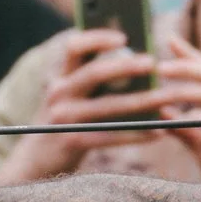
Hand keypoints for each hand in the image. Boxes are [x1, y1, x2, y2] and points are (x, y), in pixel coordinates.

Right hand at [0, 27, 200, 184]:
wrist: (33, 165)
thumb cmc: (63, 127)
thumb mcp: (70, 100)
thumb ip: (93, 84)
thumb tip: (138, 66)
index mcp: (62, 78)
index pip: (75, 46)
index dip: (98, 37)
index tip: (124, 36)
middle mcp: (60, 93)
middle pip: (94, 72)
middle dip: (125, 66)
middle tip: (152, 63)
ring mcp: (64, 118)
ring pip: (107, 105)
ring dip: (141, 101)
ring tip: (167, 98)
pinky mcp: (72, 141)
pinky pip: (110, 136)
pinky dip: (136, 134)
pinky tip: (158, 133)